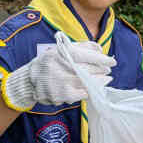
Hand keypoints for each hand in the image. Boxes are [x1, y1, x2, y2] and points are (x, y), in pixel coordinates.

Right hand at [1, 40, 115, 110]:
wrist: (29, 81)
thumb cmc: (50, 63)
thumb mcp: (61, 50)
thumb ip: (81, 46)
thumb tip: (100, 49)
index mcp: (61, 53)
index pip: (87, 55)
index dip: (102, 59)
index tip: (112, 61)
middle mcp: (61, 67)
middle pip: (89, 69)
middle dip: (102, 70)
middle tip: (108, 70)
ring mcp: (62, 83)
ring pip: (88, 82)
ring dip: (100, 81)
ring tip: (106, 79)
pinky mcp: (62, 95)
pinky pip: (82, 94)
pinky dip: (90, 91)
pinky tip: (94, 88)